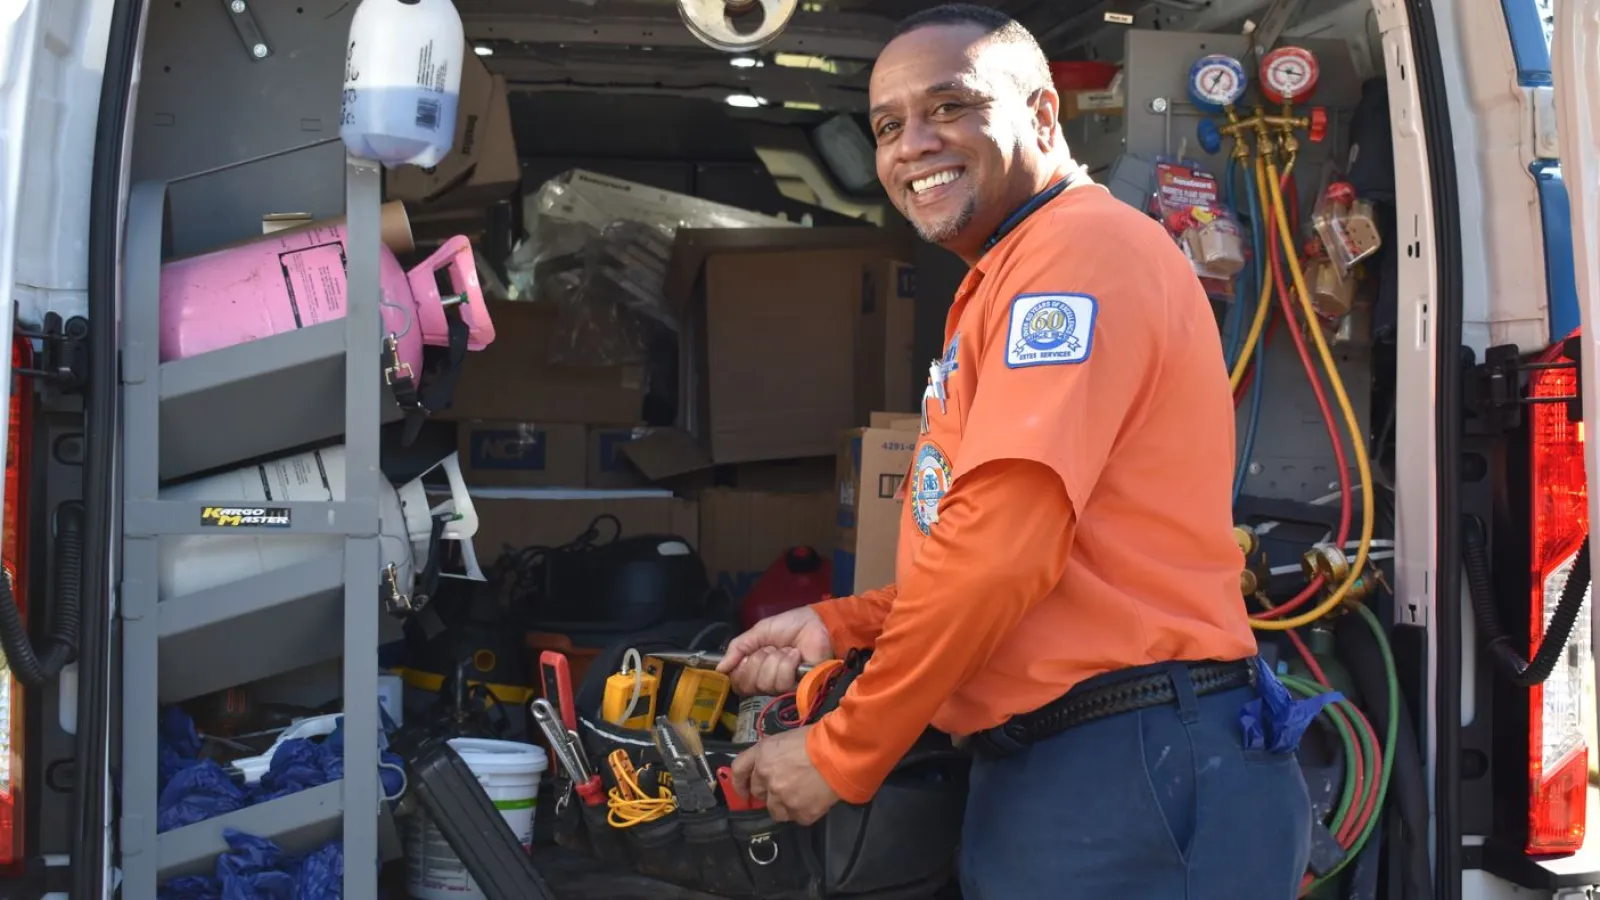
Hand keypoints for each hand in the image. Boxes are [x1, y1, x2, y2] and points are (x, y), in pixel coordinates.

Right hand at [717, 606, 834, 694]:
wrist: (816, 623)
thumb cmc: (789, 626)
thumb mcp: (758, 632)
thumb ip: (737, 648)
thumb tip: (719, 669)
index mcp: (754, 666)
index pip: (737, 681)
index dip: (740, 669)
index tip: (750, 653)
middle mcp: (765, 679)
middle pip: (748, 684)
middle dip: (758, 660)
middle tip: (771, 648)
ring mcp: (781, 685)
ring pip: (765, 683)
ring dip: (775, 660)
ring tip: (787, 650)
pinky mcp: (797, 687)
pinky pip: (782, 683)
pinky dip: (787, 665)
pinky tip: (796, 655)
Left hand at [730, 726, 839, 824]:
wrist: (840, 755)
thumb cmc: (817, 740)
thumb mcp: (786, 739)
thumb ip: (772, 755)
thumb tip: (770, 765)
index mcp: (761, 755)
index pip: (738, 770)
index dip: (738, 782)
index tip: (743, 790)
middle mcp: (766, 778)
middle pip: (757, 793)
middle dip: (767, 792)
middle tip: (784, 787)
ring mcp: (781, 798)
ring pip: (775, 810)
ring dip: (784, 805)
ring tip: (801, 795)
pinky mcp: (799, 813)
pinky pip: (796, 817)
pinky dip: (803, 811)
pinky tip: (814, 800)